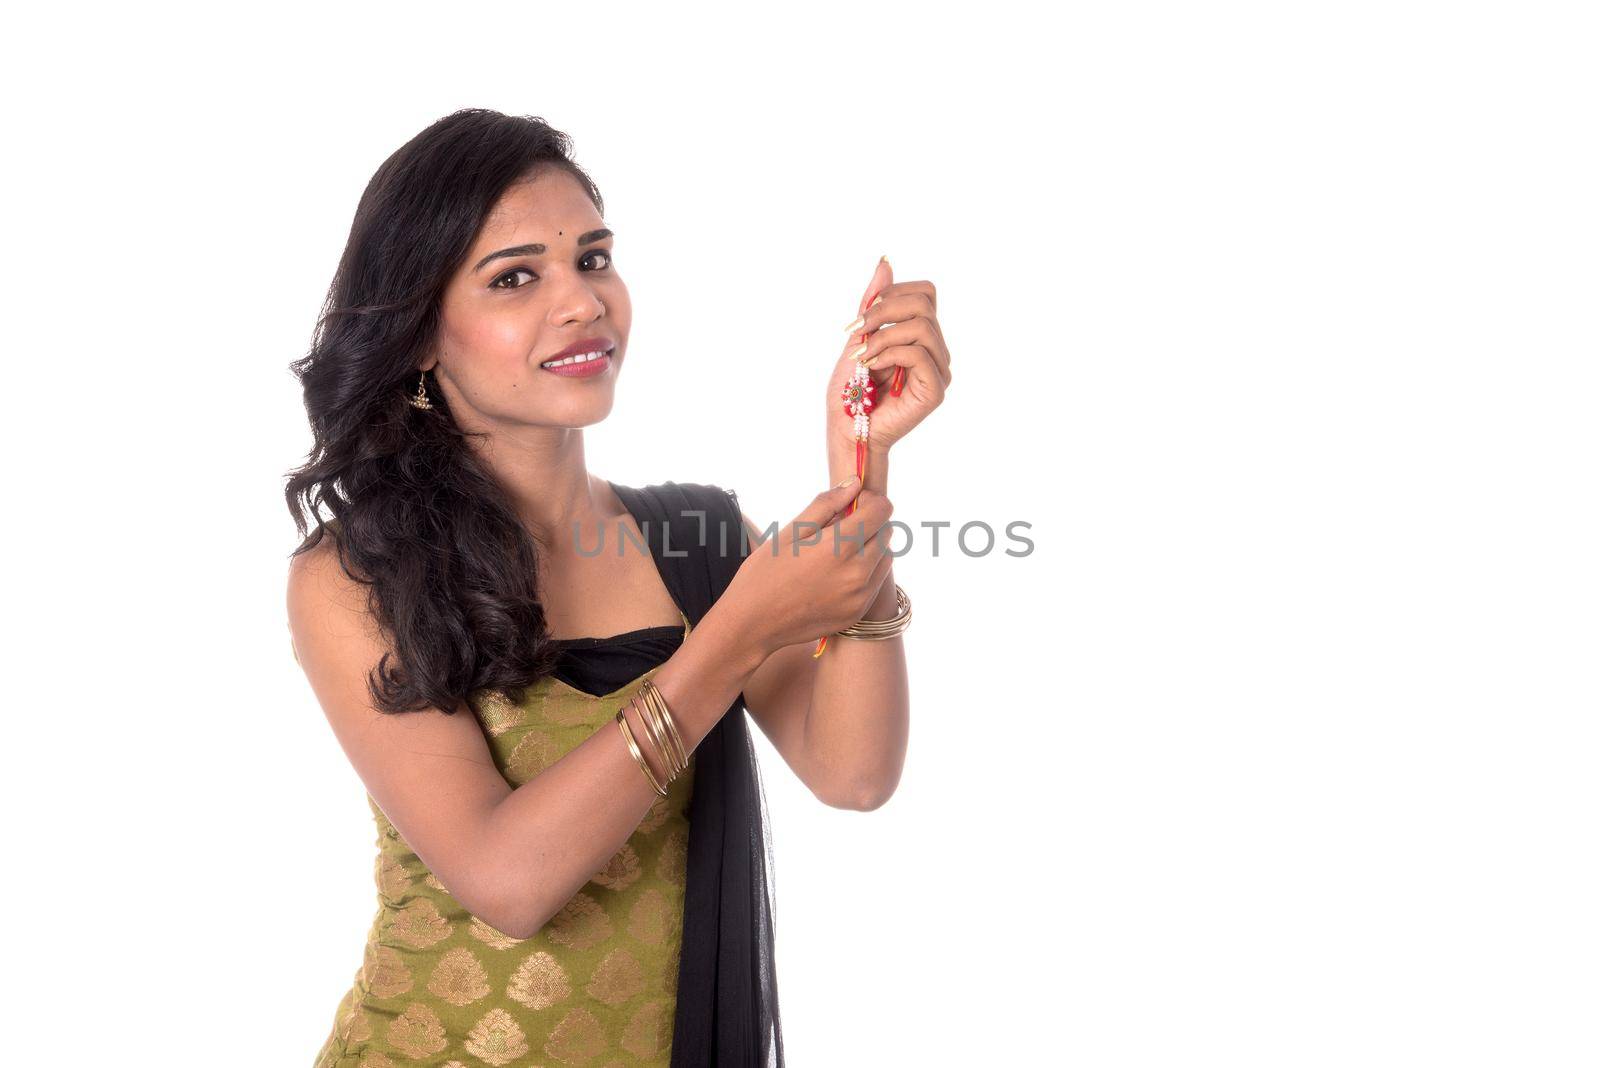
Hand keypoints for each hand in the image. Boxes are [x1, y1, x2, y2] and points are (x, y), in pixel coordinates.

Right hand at [722, 478, 895, 654]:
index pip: (882, 510)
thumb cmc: (764, 574)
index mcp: (839, 546)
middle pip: (886, 532)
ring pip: (884, 558)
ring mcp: (860, 596)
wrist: (753, 624)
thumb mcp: (790, 532)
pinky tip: (835, 575)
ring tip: (837, 552)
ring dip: (870, 548)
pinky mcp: (857, 612)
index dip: (869, 500)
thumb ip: (826, 505)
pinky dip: (865, 572)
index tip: (852, 503)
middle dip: (869, 523)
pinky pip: (876, 582)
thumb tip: (853, 483)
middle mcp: (857, 572)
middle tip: (839, 528)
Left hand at [826, 257, 951, 459]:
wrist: (847, 431)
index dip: (892, 294)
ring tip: (863, 355)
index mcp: (922, 336)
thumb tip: (885, 261)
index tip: (860, 317)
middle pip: (924, 302)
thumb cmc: (851, 390)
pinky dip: (888, 354)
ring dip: (883, 336)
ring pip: (922, 326)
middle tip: (857, 331)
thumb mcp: (859, 336)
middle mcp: (936, 351)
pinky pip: (918, 353)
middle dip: (883, 310)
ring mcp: (939, 370)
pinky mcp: (936, 389)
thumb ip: (874, 302)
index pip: (924, 293)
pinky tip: (872, 367)